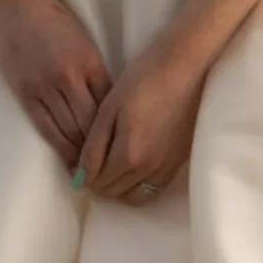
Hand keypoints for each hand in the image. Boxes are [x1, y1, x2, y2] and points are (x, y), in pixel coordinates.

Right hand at [0, 0, 110, 165]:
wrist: (19, 6)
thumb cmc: (55, 22)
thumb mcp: (85, 44)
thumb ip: (94, 74)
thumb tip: (107, 107)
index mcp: (90, 63)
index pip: (109, 106)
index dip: (117, 130)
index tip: (125, 148)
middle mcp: (70, 78)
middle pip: (91, 123)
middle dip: (102, 149)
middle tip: (112, 169)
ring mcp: (46, 87)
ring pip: (69, 130)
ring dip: (82, 153)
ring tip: (93, 172)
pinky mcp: (26, 93)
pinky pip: (46, 127)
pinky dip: (60, 147)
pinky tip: (69, 160)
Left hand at [77, 41, 208, 204]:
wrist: (184, 66)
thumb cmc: (142, 80)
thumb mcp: (109, 109)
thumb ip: (93, 147)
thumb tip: (80, 179)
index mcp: (128, 156)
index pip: (97, 182)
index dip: (83, 175)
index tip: (78, 160)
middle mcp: (149, 170)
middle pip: (114, 192)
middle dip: (98, 181)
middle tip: (93, 159)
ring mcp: (167, 168)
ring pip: (135, 195)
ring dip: (119, 186)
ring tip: (112, 163)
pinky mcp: (179, 162)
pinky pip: (154, 188)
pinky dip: (139, 184)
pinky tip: (134, 164)